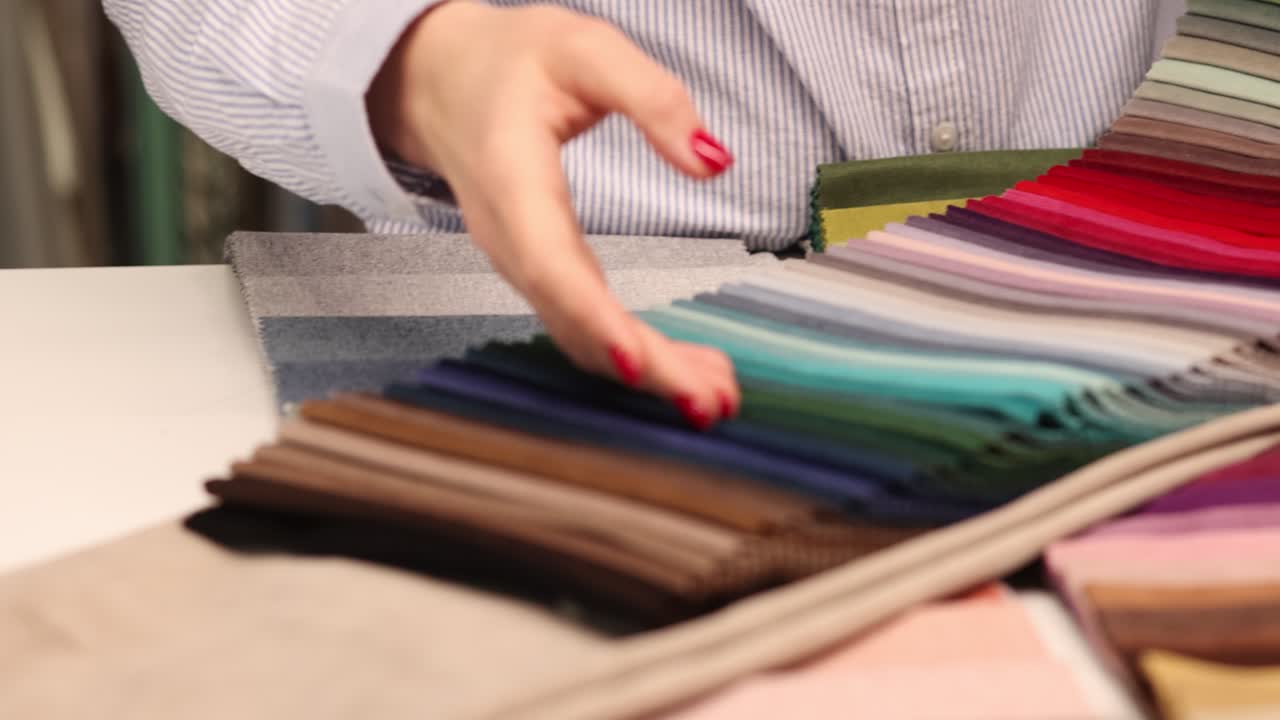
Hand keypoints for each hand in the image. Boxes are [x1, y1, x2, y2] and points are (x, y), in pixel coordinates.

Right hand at [367, 1, 738, 428]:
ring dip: (645, 371)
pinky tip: (680, 367)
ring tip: (715, 395)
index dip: (593, 317)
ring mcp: (519, 261)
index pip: (550, 262)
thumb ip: (651, 97)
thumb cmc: (509, 60)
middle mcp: (508, 236)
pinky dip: (631, 352)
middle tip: (713, 405)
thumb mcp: (584, 47)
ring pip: (577, 332)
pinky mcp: (539, 270)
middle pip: (571, 318)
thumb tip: (713, 162)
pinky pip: (580, 323)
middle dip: (641, 367)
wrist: (439, 79)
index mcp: (510, 179)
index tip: (639, 365)